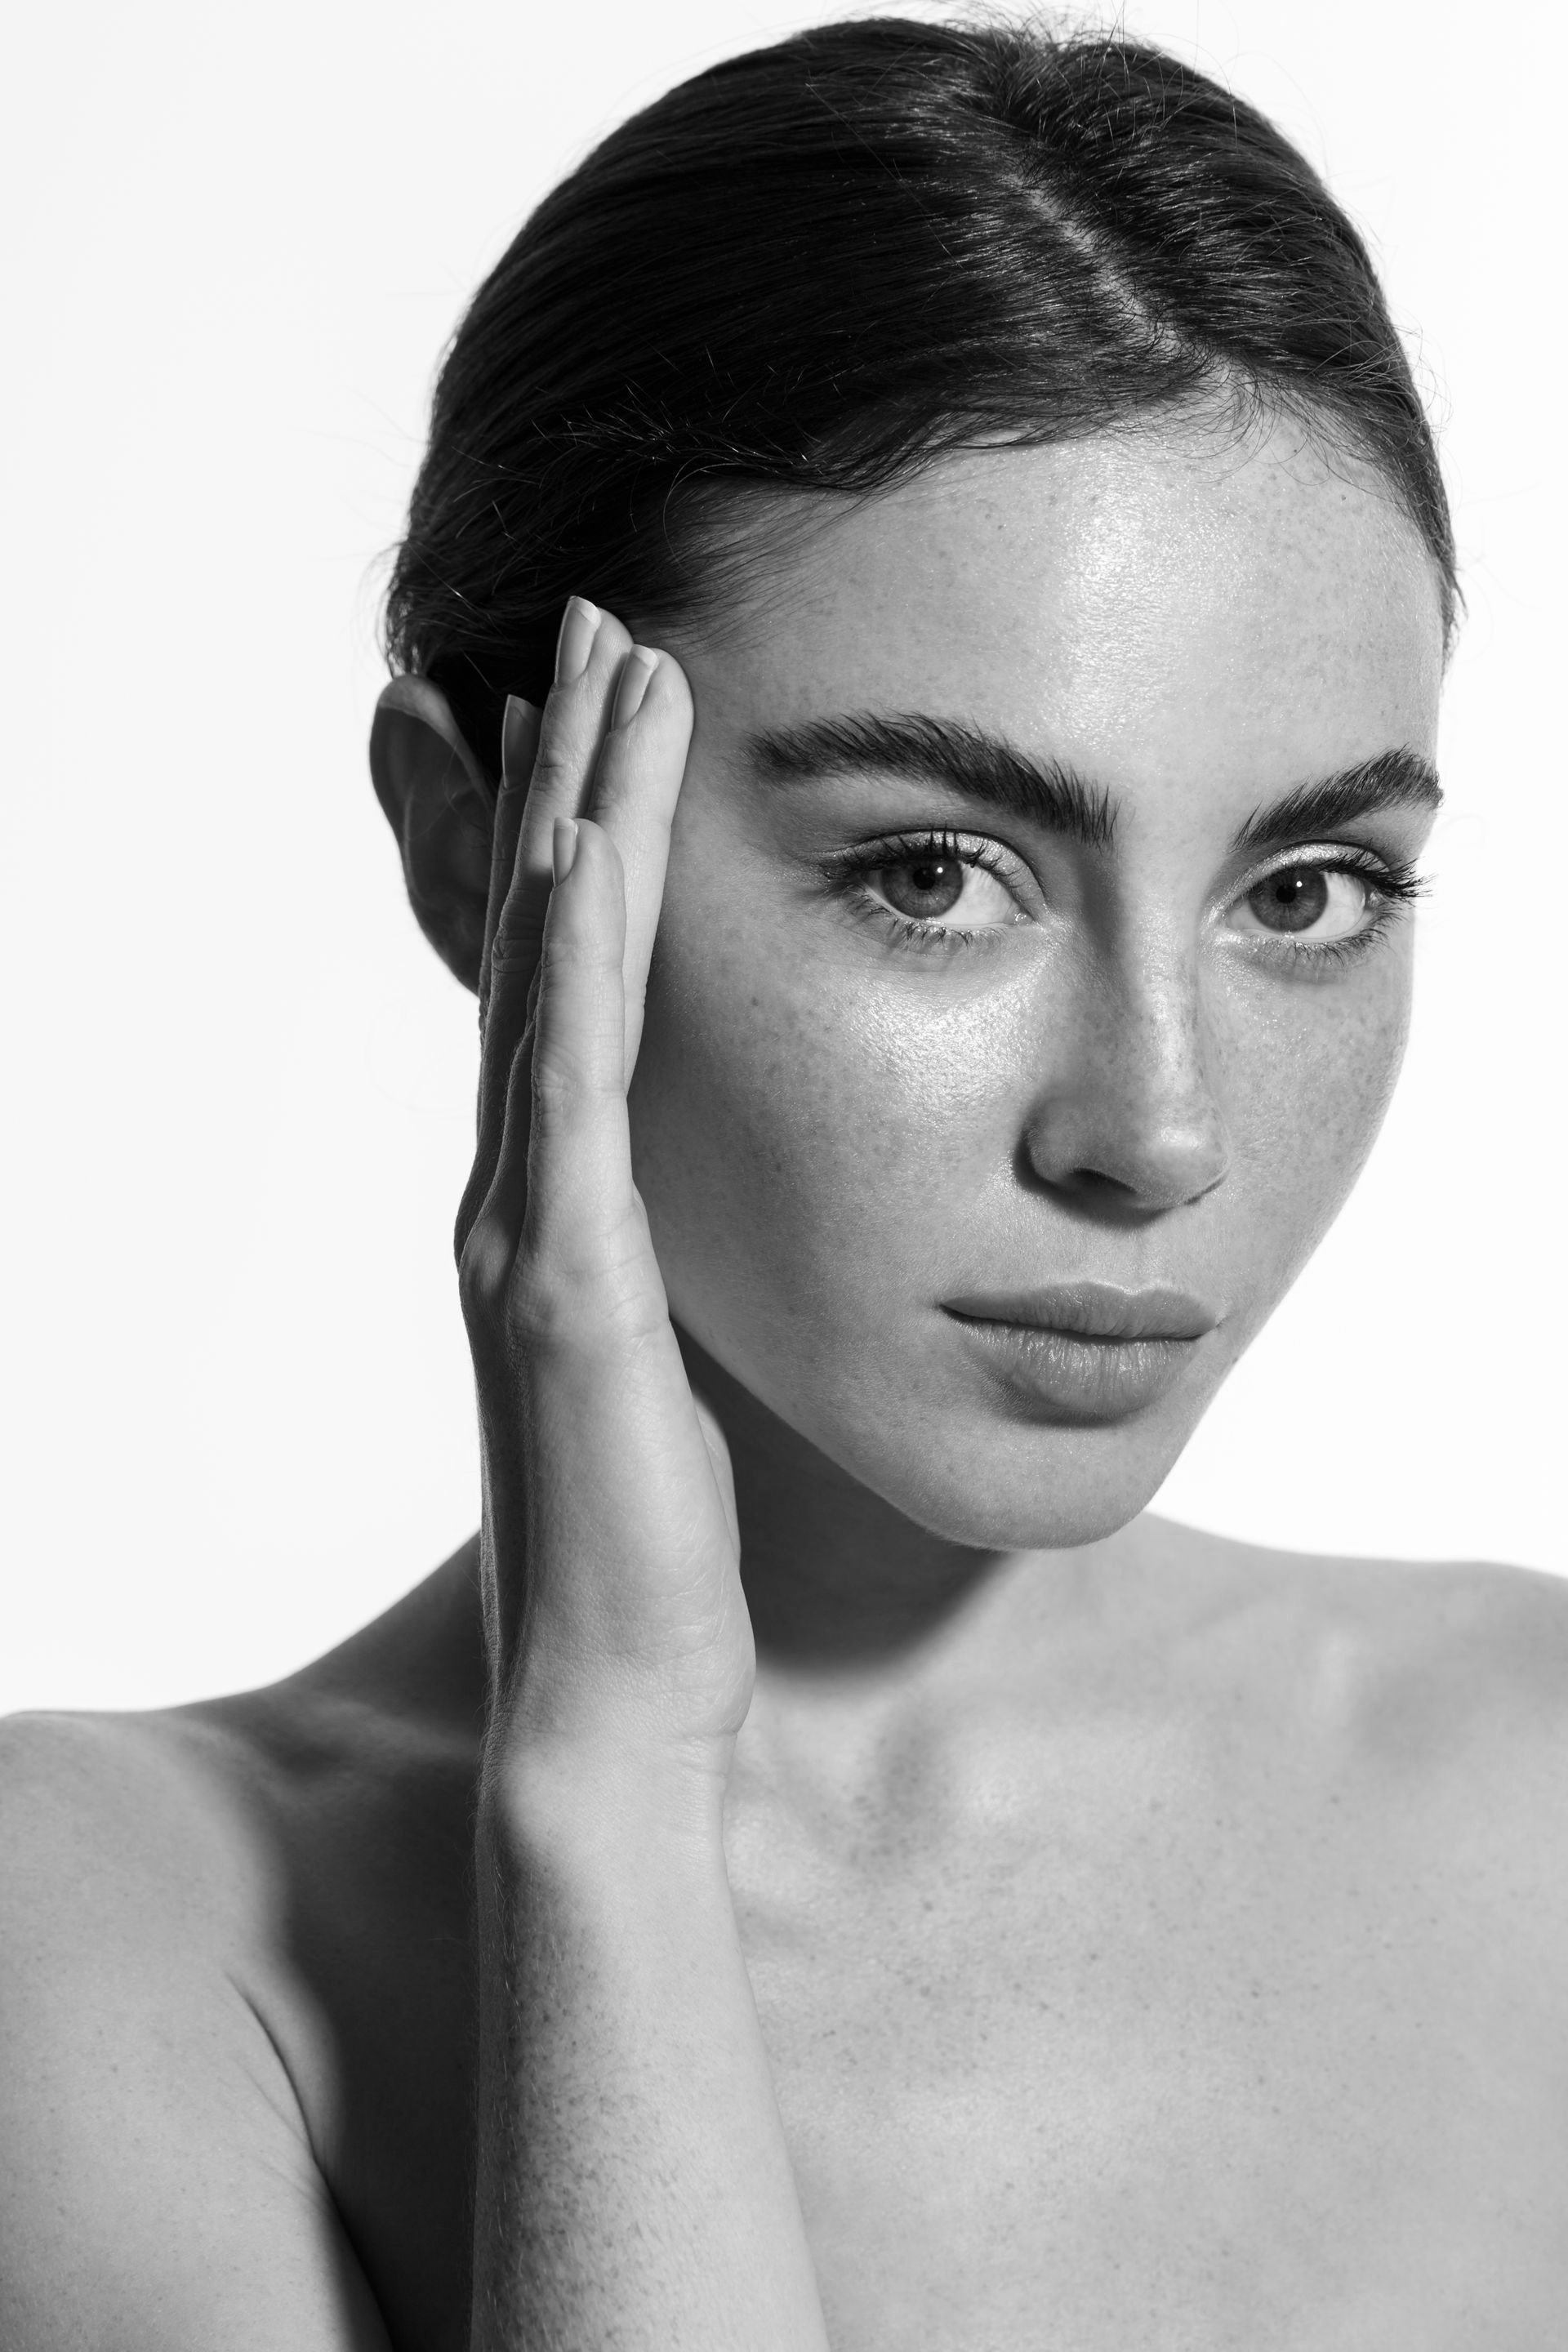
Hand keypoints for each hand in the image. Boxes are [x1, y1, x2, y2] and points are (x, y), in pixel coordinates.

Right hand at [455, 600, 752, 1809]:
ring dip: (572, 815)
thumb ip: (707, 1264)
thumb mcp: (703, 1357)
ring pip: (546, 979)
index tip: (616, 707)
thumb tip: (780, 1197)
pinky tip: (579, 848)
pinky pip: (566, 1085)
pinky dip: (568, 958)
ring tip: (600, 670)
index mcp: (568, 1205)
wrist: (622, 1688)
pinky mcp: (559, 1279)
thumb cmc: (672, 1538)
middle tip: (591, 618)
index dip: (587, 835)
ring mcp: (528, 1226)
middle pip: (546, 939)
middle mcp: (524, 1190)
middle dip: (568, 773)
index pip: (578, 980)